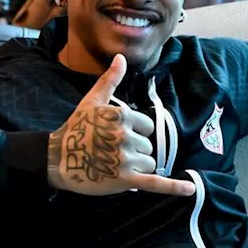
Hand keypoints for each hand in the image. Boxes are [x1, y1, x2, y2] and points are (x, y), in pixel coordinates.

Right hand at [47, 55, 195, 196]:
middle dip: (135, 151)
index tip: (116, 136)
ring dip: (137, 167)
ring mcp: (127, 158)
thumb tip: (121, 58)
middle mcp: (126, 136)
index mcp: (122, 116)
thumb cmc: (76, 128)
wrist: (58, 159)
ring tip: (115, 166)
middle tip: (111, 153)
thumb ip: (111, 80)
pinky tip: (189, 190)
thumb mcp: (92, 100)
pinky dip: (174, 186)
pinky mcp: (126, 179)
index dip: (135, 133)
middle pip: (148, 146)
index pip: (147, 127)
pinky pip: (156, 182)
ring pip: (149, 163)